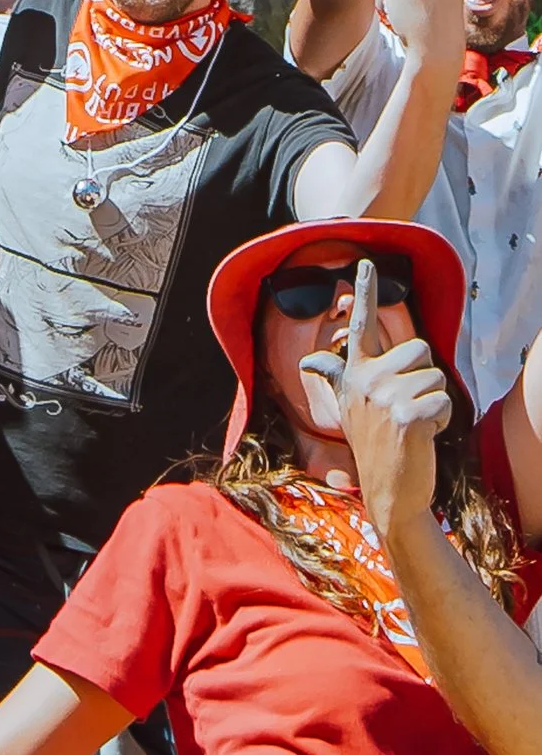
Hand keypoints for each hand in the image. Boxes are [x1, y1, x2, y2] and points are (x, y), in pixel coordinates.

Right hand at [312, 257, 451, 535]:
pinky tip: (422, 438)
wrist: (390, 491)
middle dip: (424, 377)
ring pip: (436, 378)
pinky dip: (443, 422)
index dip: (364, 291)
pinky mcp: (408, 415)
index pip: (363, 325)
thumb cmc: (377, 444)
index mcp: (355, 374)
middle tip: (407, 409)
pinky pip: (444, 402)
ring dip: (434, 403)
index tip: (366, 263)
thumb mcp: (352, 407)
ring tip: (413, 426)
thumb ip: (338, 376)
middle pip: (420, 349)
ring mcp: (384, 397)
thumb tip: (310, 362)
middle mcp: (365, 381)